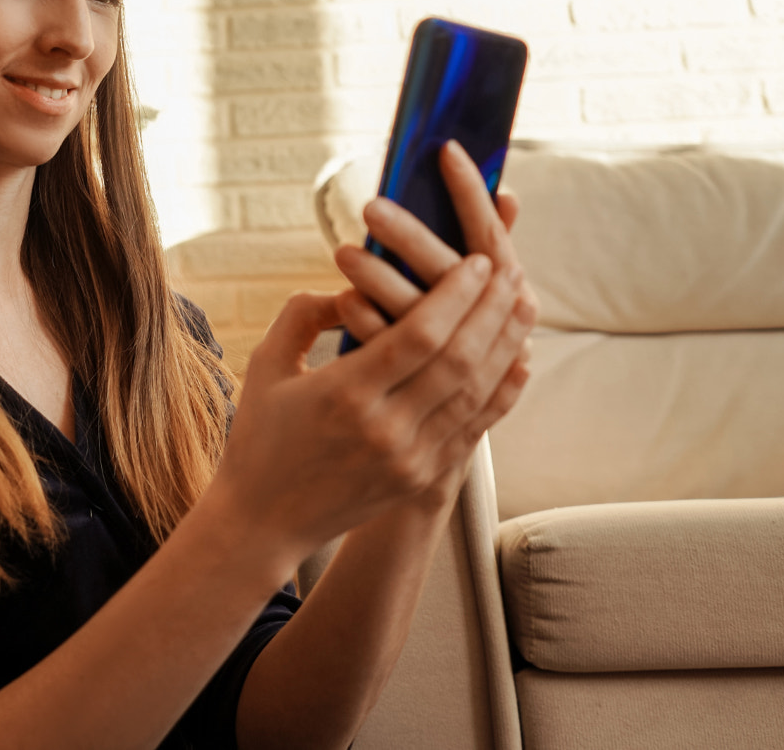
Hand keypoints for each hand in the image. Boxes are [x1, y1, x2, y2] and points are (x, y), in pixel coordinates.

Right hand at [204, 145, 535, 564]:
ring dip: (505, 345)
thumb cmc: (259, 436)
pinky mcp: (421, 479)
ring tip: (523, 305)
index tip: (477, 262)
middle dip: (491, 310)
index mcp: (344, 395)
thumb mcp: (266, 365)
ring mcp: (409, 459)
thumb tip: (350, 287)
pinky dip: (502, 392)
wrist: (264, 521)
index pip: (419, 336)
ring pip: (474, 393)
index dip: (455, 296)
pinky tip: (518, 360)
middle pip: (458, 360)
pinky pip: (474, 428)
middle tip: (511, 271)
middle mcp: (385, 429)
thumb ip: (304, 314)